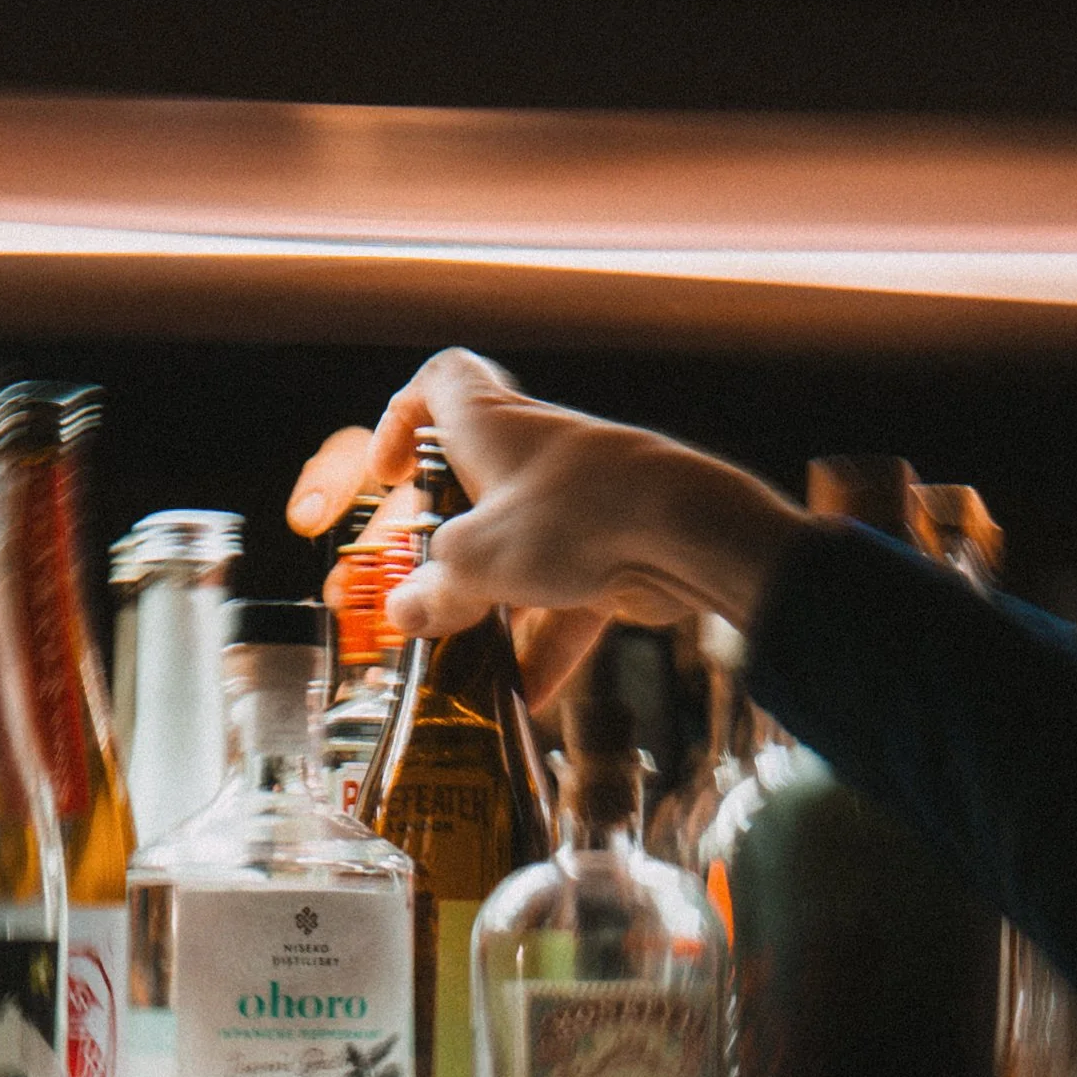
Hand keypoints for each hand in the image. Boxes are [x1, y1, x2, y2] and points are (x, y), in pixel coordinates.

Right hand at [286, 350, 805, 703]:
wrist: (688, 533)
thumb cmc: (576, 514)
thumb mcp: (478, 559)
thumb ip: (435, 590)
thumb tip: (406, 613)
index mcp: (491, 425)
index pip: (442, 382)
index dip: (403, 418)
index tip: (388, 473)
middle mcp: (534, 455)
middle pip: (471, 487)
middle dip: (439, 545)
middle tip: (413, 590)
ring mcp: (577, 502)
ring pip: (519, 551)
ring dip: (489, 602)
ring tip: (459, 655)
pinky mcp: (615, 548)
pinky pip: (567, 598)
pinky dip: (546, 642)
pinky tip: (526, 694)